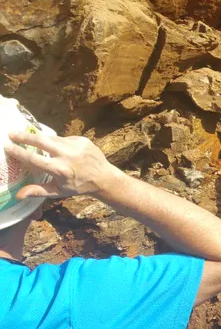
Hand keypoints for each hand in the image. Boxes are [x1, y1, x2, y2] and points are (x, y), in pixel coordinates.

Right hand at [5, 131, 122, 199]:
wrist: (104, 177)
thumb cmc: (78, 186)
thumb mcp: (58, 191)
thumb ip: (38, 191)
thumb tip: (18, 195)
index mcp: (60, 169)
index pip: (34, 159)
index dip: (19, 152)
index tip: (7, 146)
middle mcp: (67, 155)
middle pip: (41, 141)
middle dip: (24, 136)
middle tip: (11, 133)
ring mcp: (75, 145)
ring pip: (52, 138)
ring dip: (41, 139)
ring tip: (31, 140)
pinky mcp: (82, 139)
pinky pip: (64, 138)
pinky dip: (58, 142)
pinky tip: (59, 149)